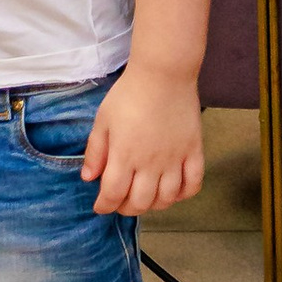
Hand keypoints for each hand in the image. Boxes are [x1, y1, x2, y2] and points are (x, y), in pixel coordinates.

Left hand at [83, 60, 203, 216]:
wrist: (164, 73)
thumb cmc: (130, 93)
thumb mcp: (103, 119)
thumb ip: (96, 151)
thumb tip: (88, 178)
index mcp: (125, 155)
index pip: (113, 195)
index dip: (104, 206)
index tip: (101, 206)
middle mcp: (150, 163)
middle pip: (140, 203)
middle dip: (127, 208)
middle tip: (122, 201)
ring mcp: (174, 159)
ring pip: (167, 199)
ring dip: (154, 205)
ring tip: (146, 196)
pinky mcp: (193, 151)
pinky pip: (193, 184)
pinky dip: (184, 194)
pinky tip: (174, 190)